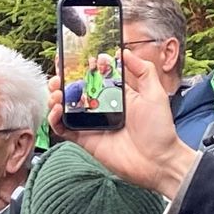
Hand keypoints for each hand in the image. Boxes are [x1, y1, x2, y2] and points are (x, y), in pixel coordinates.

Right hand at [48, 49, 196, 197]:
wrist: (158, 161)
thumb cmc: (159, 129)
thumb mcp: (155, 93)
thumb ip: (143, 70)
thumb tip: (124, 51)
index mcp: (114, 94)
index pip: (92, 76)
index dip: (79, 66)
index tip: (70, 57)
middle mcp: (100, 107)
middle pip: (73, 90)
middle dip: (61, 80)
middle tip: (58, 76)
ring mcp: (91, 123)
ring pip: (64, 107)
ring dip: (55, 97)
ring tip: (57, 93)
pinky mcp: (85, 140)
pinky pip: (63, 129)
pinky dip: (55, 120)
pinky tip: (57, 111)